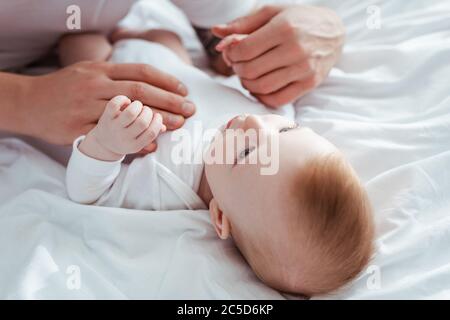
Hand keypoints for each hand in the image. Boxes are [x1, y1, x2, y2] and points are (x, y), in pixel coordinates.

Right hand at [22, 61, 193, 145]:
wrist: (29, 102)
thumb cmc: (65, 88)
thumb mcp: (89, 72)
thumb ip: (116, 76)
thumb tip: (150, 85)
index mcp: (100, 70)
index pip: (141, 72)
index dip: (166, 81)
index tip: (184, 91)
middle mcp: (95, 86)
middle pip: (140, 92)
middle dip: (170, 101)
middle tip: (190, 110)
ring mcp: (86, 108)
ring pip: (129, 114)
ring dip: (157, 120)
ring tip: (177, 126)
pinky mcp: (78, 129)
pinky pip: (111, 137)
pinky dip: (133, 142)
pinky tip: (150, 146)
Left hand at [80, 96, 165, 160]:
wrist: (103, 143)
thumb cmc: (126, 139)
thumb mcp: (139, 141)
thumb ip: (153, 132)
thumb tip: (166, 124)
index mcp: (134, 145)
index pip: (151, 133)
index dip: (157, 121)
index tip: (157, 115)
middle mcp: (124, 137)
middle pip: (142, 122)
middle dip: (148, 112)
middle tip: (146, 110)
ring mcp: (114, 127)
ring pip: (130, 112)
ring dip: (138, 105)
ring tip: (138, 105)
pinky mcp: (105, 116)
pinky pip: (115, 104)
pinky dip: (123, 99)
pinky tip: (126, 101)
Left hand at [213, 5, 344, 107]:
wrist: (333, 32)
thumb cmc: (298, 20)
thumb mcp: (271, 13)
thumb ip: (242, 24)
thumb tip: (216, 33)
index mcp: (284, 28)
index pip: (244, 50)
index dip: (231, 54)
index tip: (232, 52)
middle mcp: (296, 50)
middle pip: (250, 70)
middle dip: (237, 69)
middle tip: (238, 63)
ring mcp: (304, 70)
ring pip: (262, 87)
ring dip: (247, 83)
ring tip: (248, 74)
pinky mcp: (309, 84)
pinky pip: (277, 100)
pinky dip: (262, 96)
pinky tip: (259, 86)